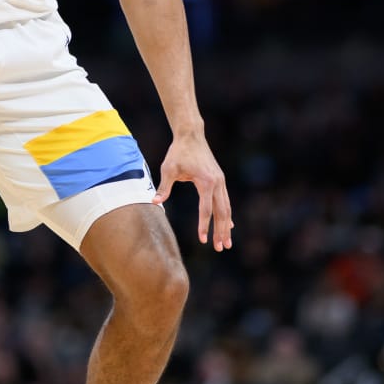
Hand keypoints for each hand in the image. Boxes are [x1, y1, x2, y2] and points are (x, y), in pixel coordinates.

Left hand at [154, 130, 232, 250]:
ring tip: (226, 242)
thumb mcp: (168, 169)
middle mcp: (217, 182)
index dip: (204, 226)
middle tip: (221, 248)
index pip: (206, 209)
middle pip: (221, 212)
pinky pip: (225, 201)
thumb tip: (154, 202)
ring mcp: (221, 181)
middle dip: (221, 231)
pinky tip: (228, 226)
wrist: (191, 135)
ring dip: (226, 226)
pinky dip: (227, 214)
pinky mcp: (219, 179)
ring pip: (226, 207)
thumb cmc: (178, 152)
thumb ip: (164, 187)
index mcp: (206, 182)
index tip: (202, 240)